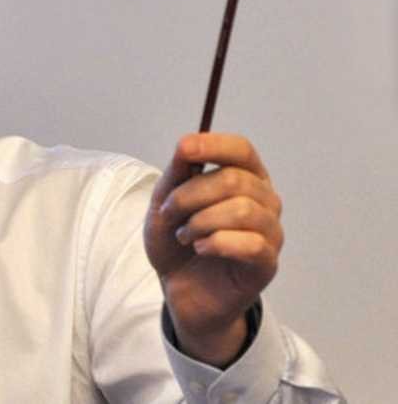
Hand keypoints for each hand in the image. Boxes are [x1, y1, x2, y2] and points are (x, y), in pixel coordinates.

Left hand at [143, 133, 282, 366]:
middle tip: (169, 213)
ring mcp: (270, 231)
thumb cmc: (177, 243)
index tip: (183, 149)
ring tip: (184, 235)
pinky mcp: (267, 263)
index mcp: (243, 178)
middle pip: (234, 179)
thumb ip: (176, 175)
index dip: (213, 145)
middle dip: (190, 194)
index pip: (241, 149)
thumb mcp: (164, 205)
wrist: (181, 290)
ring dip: (201, 221)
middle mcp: (264, 200)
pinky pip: (250, 244)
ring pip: (243, 210)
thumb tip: (186, 145)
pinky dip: (216, 243)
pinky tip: (200, 248)